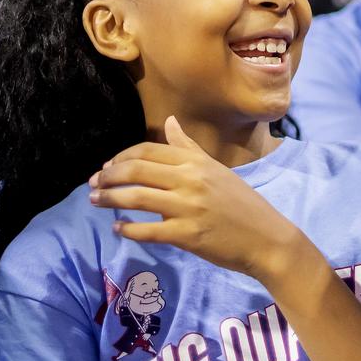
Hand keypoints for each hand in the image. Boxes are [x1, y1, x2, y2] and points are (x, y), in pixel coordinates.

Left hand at [90, 118, 309, 284]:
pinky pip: (149, 231)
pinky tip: (118, 229)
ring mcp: (188, 208)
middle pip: (136, 171)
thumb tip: (170, 122)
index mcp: (195, 162)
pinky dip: (128, 229)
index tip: (106, 167)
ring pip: (137, 198)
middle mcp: (190, 180)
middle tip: (93, 185)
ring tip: (95, 202)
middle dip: (108, 177)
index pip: (147, 151)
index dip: (120, 157)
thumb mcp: (216, 169)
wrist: (267, 238)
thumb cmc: (240, 204)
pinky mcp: (188, 235)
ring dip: (110, 199)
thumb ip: (189, 147)